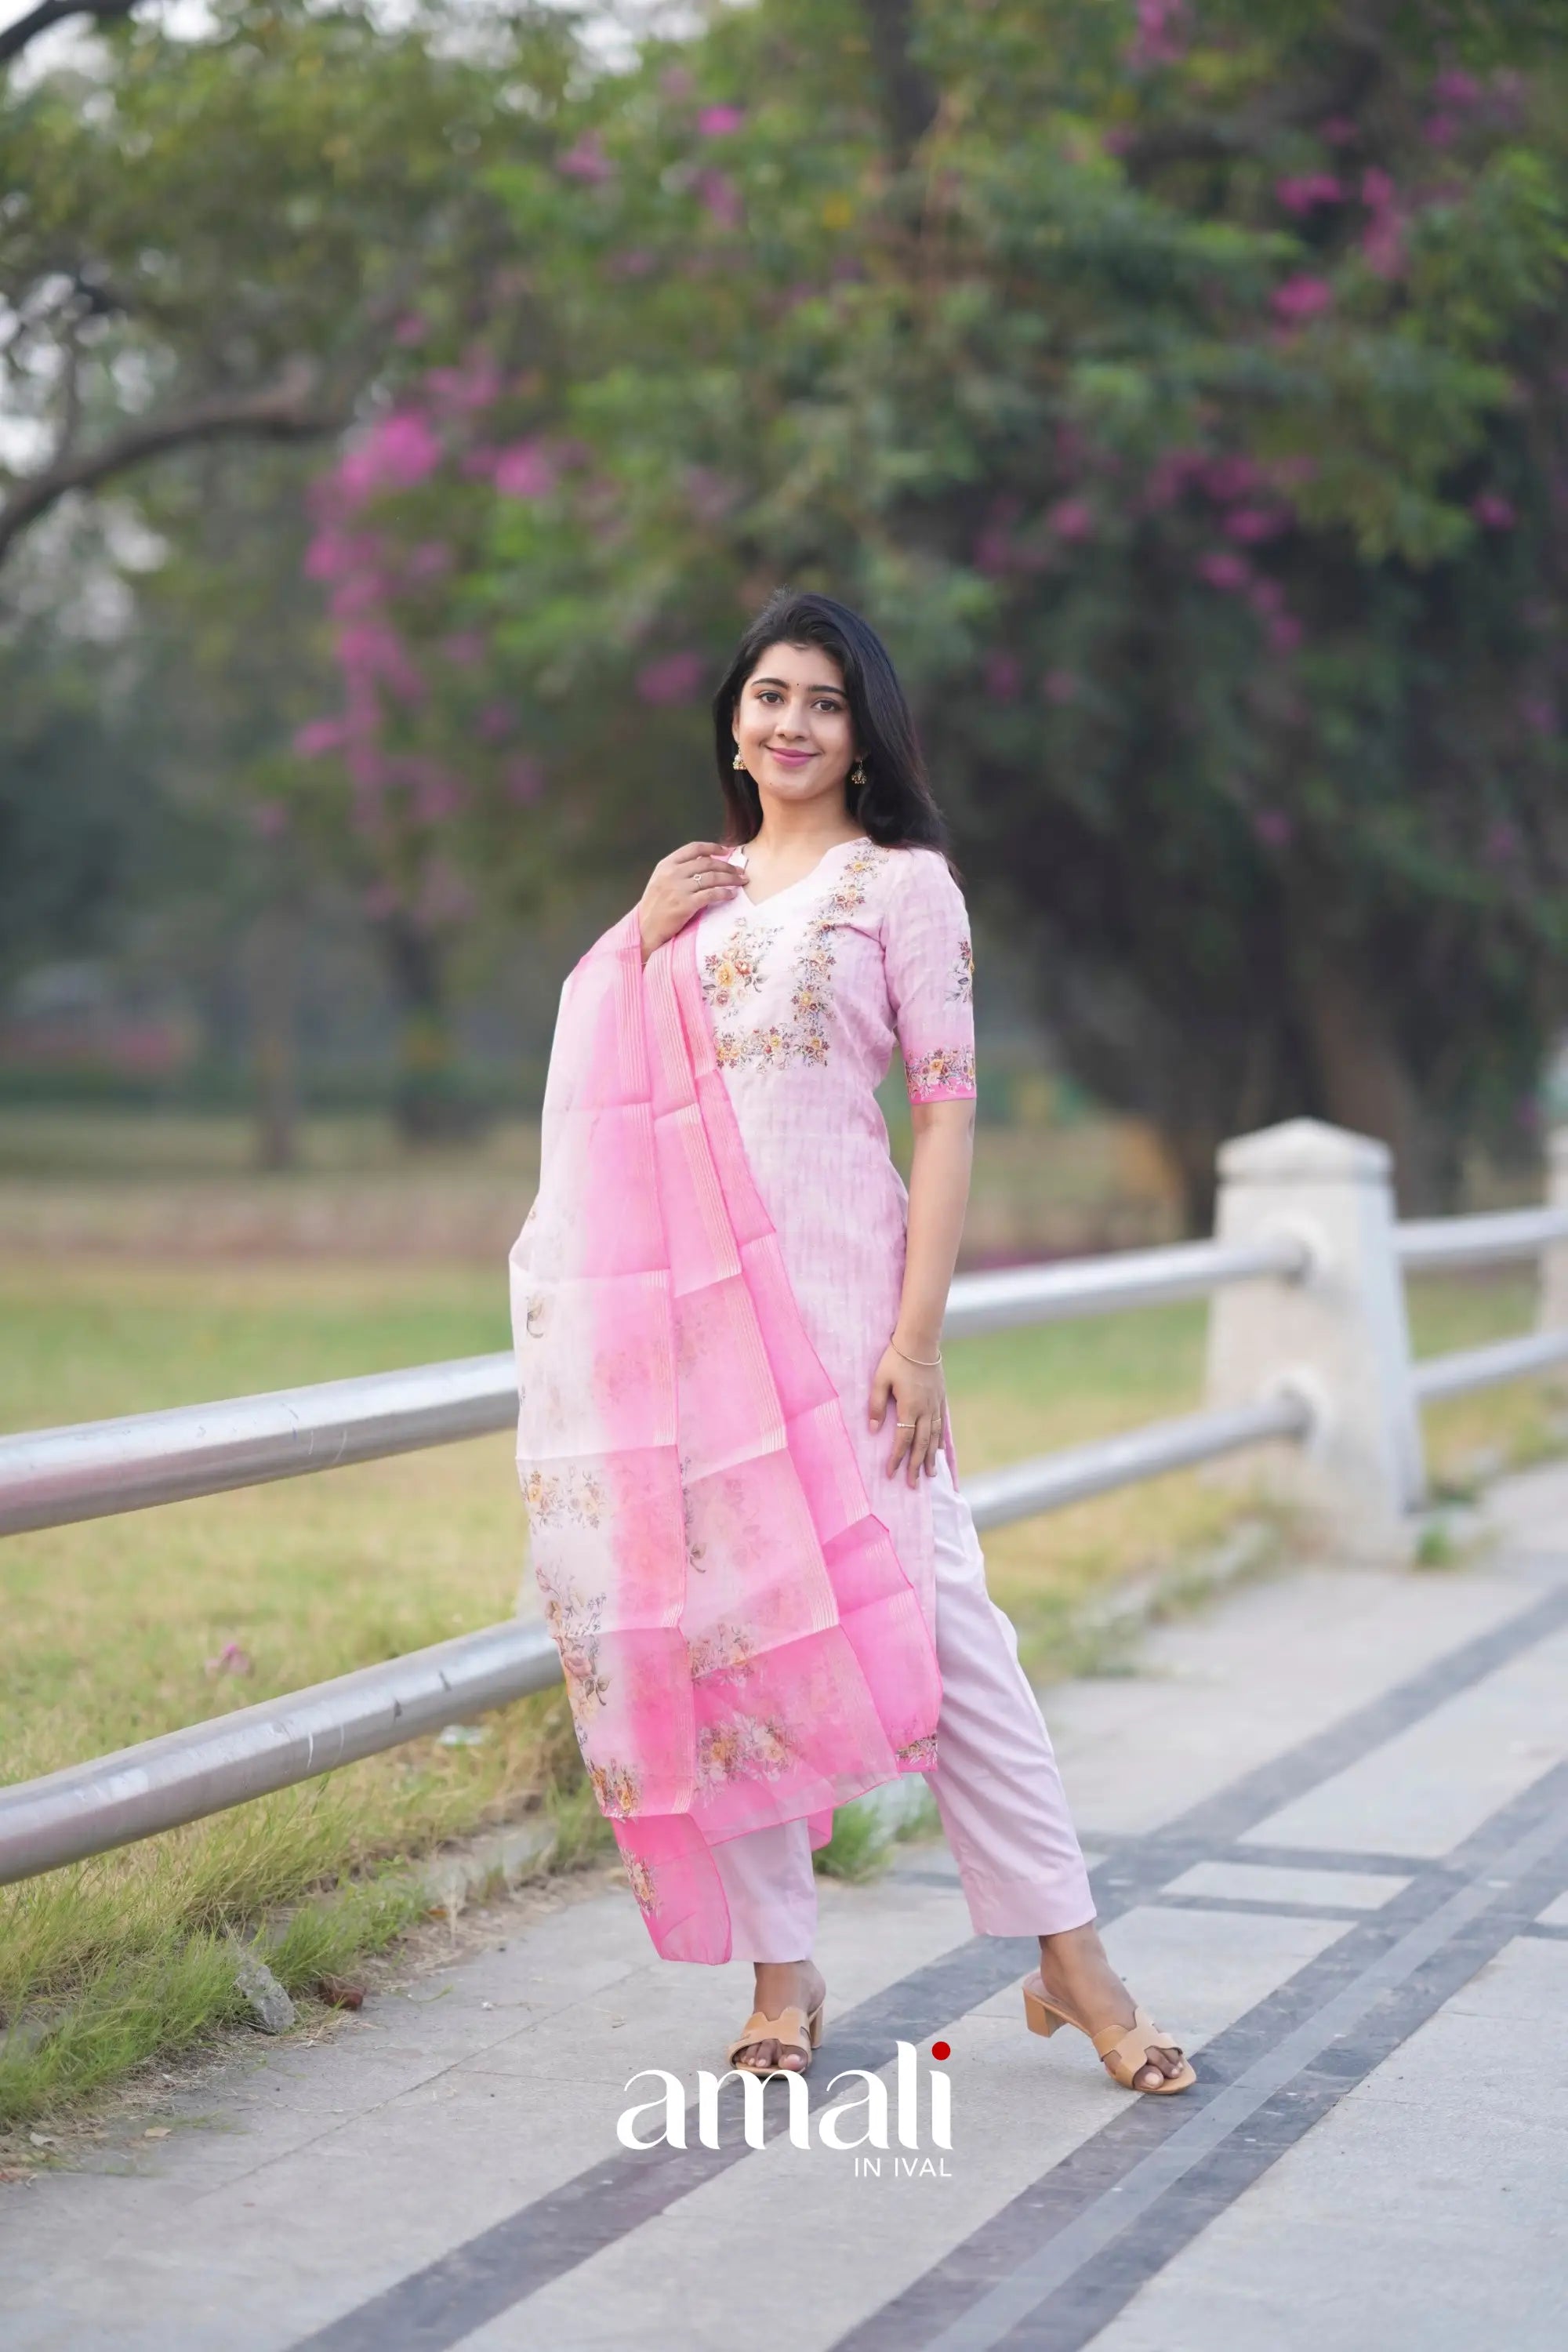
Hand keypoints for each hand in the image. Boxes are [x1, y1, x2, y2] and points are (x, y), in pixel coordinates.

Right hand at [638, 841, 741, 960]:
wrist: (645, 929)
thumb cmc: (655, 906)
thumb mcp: (661, 881)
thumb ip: (678, 870)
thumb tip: (705, 862)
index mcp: (666, 864)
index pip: (693, 848)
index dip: (713, 847)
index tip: (727, 851)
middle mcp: (672, 873)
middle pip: (707, 863)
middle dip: (728, 865)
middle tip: (740, 870)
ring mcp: (679, 889)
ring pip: (712, 877)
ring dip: (731, 878)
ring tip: (741, 881)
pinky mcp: (685, 905)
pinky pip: (711, 894)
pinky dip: (725, 893)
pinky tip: (731, 895)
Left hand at [869, 1342, 944, 1487]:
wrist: (920, 1340)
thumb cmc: (895, 1359)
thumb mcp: (879, 1380)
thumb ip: (876, 1406)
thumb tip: (873, 1430)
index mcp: (909, 1407)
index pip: (903, 1440)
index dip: (897, 1459)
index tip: (891, 1474)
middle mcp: (925, 1410)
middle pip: (921, 1444)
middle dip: (915, 1466)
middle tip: (913, 1485)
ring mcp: (935, 1404)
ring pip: (934, 1437)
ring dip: (930, 1457)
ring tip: (929, 1475)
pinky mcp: (940, 1397)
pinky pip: (941, 1424)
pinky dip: (940, 1440)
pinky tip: (938, 1450)